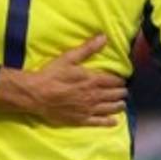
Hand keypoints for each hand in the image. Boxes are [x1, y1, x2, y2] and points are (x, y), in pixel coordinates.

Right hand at [0, 34, 126, 125]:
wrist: (37, 94)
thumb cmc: (51, 75)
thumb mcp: (69, 58)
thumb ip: (88, 48)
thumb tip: (104, 37)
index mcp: (93, 80)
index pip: (114, 81)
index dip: (120, 80)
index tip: (121, 80)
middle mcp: (94, 95)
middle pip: (115, 95)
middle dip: (121, 92)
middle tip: (124, 92)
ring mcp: (89, 109)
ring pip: (110, 108)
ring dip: (119, 106)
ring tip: (122, 104)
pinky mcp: (81, 120)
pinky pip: (99, 122)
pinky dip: (109, 121)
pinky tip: (114, 121)